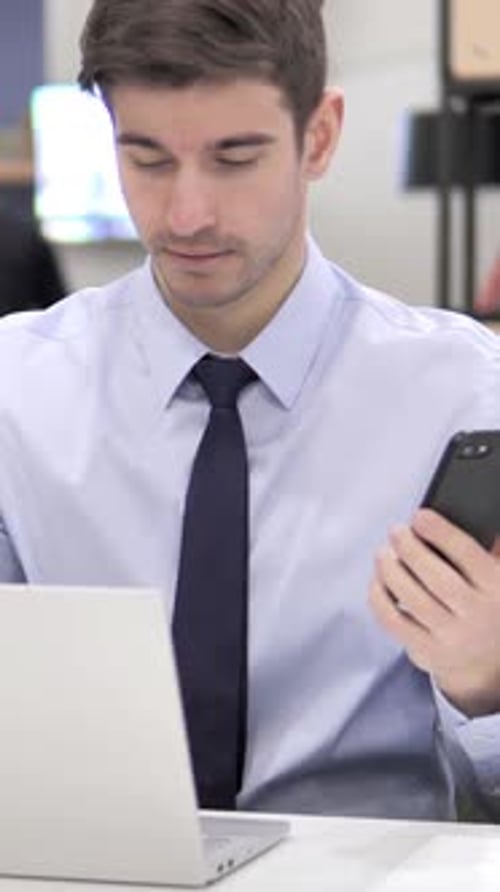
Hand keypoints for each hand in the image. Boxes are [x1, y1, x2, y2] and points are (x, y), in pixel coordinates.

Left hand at [369, 508, 499, 716]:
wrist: (488, 663)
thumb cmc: (487, 604)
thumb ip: (489, 550)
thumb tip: (467, 516)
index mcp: (498, 589)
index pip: (468, 555)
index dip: (441, 532)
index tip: (419, 516)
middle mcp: (477, 616)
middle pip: (437, 578)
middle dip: (410, 549)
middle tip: (396, 532)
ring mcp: (451, 638)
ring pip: (412, 600)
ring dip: (390, 571)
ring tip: (383, 553)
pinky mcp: (427, 652)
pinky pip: (394, 622)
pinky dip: (379, 599)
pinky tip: (378, 582)